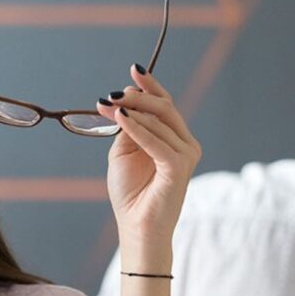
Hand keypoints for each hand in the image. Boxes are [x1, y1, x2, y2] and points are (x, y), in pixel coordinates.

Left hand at [97, 65, 201, 269]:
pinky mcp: (179, 166)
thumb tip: (123, 104)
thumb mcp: (123, 153)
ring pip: (160, 121)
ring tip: (108, 105)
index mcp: (173, 138)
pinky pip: (157, 141)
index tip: (133, 70)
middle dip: (136, 96)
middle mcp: (185, 143)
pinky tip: (121, 119)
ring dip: (131, 110)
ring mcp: (186, 154)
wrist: (137, 226)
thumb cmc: (131, 194)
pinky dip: (138, 128)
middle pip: (164, 108)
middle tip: (111, 94)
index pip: (165, 105)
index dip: (151, 86)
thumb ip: (127, 129)